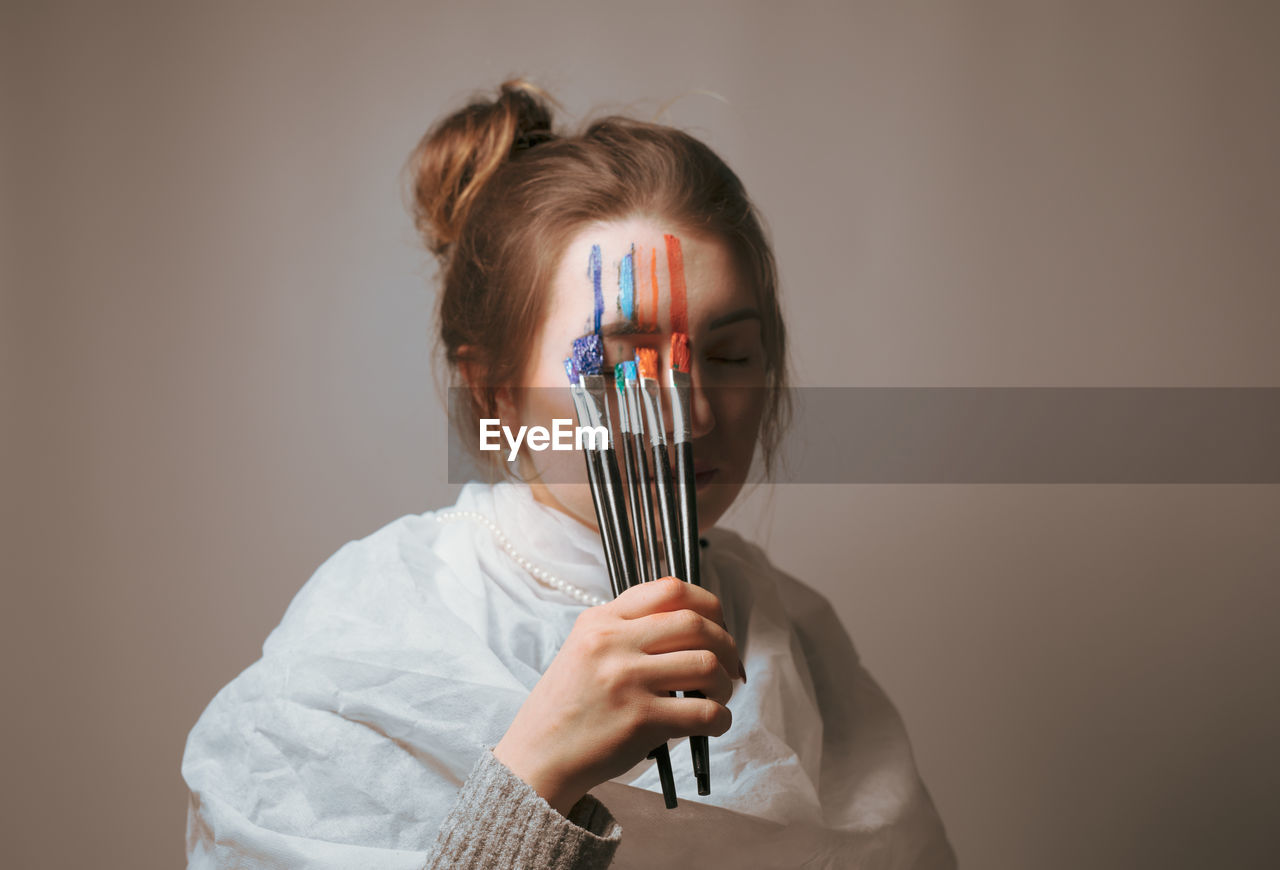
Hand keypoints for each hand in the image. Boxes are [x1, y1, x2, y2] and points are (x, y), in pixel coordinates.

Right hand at [492, 577, 742, 815]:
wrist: (538, 756)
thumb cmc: (569, 705)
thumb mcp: (585, 649)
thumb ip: (627, 629)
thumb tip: (694, 625)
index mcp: (601, 620)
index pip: (670, 589)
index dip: (707, 604)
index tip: (717, 625)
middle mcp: (613, 642)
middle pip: (695, 624)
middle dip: (725, 644)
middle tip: (730, 665)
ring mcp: (627, 680)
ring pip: (706, 664)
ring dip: (724, 683)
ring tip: (717, 696)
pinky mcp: (641, 720)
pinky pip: (705, 712)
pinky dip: (721, 718)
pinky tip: (714, 723)